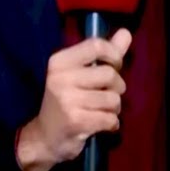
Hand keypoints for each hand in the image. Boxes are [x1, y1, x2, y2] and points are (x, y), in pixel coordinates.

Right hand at [15, 28, 131, 170]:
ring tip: (102, 111)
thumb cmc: (66, 100)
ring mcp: (67, 100)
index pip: (96, 45)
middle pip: (110, 74)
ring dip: (114, 108)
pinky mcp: (76, 122)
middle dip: (117, 87)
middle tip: (106, 95)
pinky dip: (112, 124)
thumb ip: (105, 53)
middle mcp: (61, 78)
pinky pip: (110, 118)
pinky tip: (101, 124)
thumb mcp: (80, 73)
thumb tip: (125, 32)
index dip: (114, 55)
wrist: (43, 138)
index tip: (115, 66)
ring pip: (113, 99)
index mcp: (60, 62)